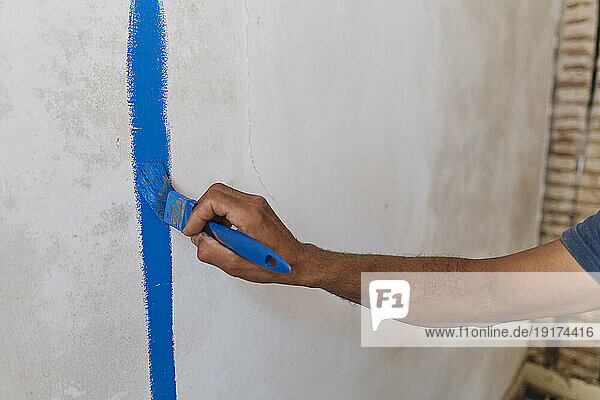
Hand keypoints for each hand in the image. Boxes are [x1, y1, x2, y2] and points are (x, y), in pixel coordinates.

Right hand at [183, 183, 319, 285]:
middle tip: (197, 230)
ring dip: (210, 212)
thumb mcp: (235, 265)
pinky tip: (222, 232)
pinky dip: (220, 213)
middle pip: (215, 191)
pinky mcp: (256, 207)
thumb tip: (198, 239)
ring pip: (222, 194)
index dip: (196, 215)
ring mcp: (256, 203)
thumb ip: (210, 251)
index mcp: (249, 215)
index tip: (192, 230)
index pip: (213, 200)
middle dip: (201, 210)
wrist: (295, 261)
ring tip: (211, 233)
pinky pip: (230, 202)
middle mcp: (253, 204)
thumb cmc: (273, 264)